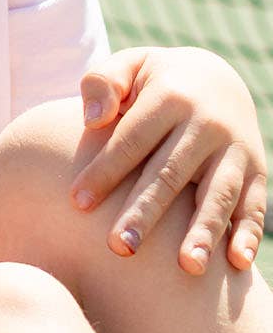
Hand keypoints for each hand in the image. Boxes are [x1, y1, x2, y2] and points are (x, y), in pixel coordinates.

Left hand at [72, 46, 266, 271]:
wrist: (217, 79)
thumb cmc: (154, 81)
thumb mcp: (129, 65)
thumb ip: (103, 82)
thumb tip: (93, 119)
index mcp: (171, 97)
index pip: (132, 140)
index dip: (105, 171)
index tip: (76, 204)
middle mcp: (207, 124)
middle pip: (171, 173)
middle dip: (146, 212)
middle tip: (120, 248)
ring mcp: (235, 149)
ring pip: (218, 194)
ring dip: (203, 231)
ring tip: (187, 267)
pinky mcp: (256, 170)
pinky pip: (255, 205)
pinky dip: (249, 233)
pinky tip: (237, 263)